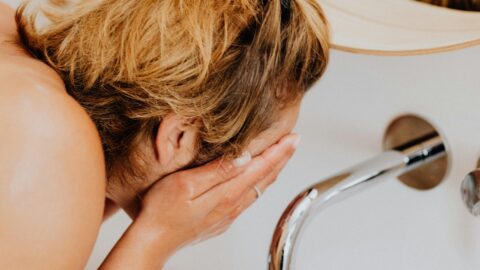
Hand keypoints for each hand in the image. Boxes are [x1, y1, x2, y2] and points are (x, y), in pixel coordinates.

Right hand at [138, 133, 298, 254]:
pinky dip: (260, 183)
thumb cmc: (162, 211)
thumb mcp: (186, 184)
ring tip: (281, 156)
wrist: (152, 240)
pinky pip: (249, 198)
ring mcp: (228, 214)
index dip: (278, 151)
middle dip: (282, 158)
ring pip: (259, 189)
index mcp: (226, 194)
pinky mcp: (222, 219)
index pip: (261, 168)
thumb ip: (217, 172)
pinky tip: (258, 179)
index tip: (292, 138)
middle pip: (265, 178)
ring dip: (273, 171)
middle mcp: (232, 205)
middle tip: (293, 141)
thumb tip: (245, 158)